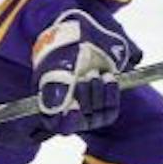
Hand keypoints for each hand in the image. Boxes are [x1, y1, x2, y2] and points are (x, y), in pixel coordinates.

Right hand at [30, 9, 132, 134]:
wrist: (83, 39)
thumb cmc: (63, 53)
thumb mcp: (54, 67)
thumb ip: (52, 88)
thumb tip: (55, 106)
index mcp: (51, 108)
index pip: (57, 124)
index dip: (66, 119)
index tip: (73, 107)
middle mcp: (70, 113)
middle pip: (78, 119)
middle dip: (83, 98)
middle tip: (83, 78)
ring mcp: (89, 112)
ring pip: (95, 114)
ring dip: (96, 93)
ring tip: (94, 73)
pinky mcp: (106, 107)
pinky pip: (110, 108)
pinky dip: (111, 93)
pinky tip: (109, 78)